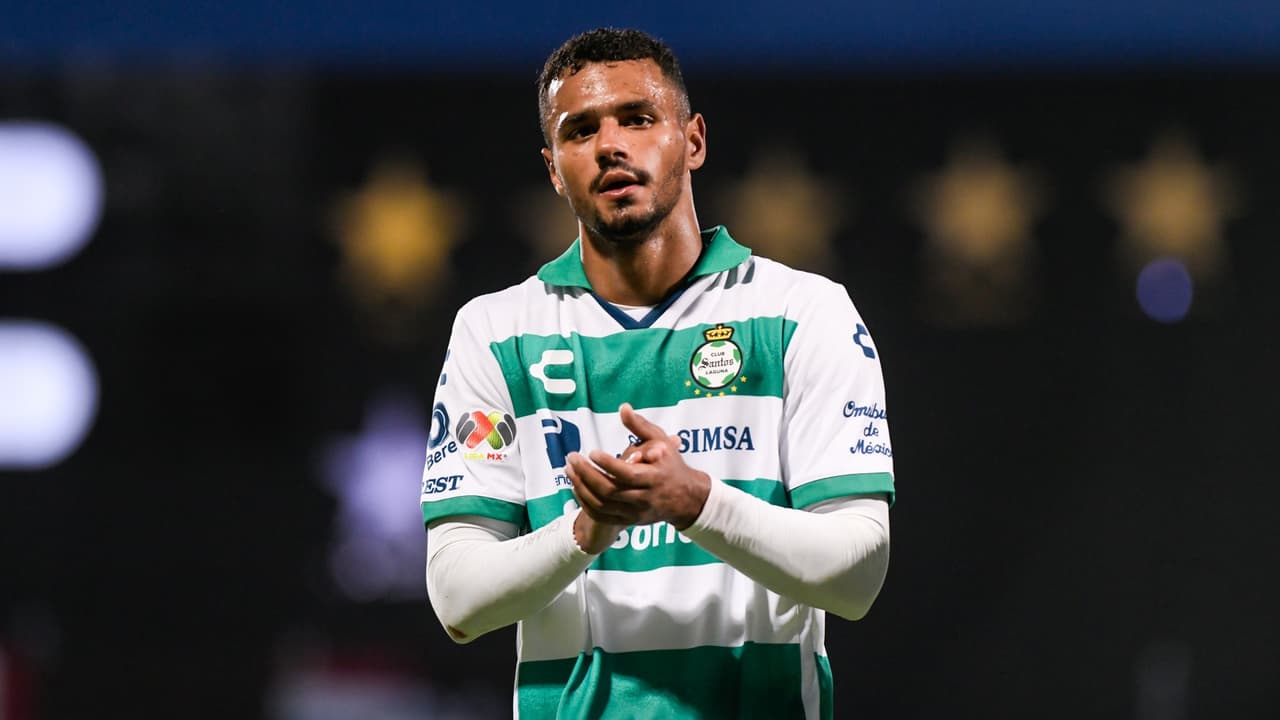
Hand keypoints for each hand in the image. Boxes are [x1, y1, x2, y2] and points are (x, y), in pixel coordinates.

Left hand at [566, 403, 710, 552]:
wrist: (685, 499)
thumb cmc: (670, 465)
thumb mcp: (661, 441)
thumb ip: (640, 425)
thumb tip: (623, 407)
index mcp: (653, 478)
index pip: (626, 474)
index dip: (607, 464)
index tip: (591, 451)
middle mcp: (643, 498)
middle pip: (610, 491)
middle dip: (587, 474)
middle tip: (572, 458)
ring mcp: (635, 513)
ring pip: (602, 505)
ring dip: (581, 487)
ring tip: (569, 469)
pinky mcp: (628, 521)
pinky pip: (601, 516)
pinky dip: (585, 503)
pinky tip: (577, 486)